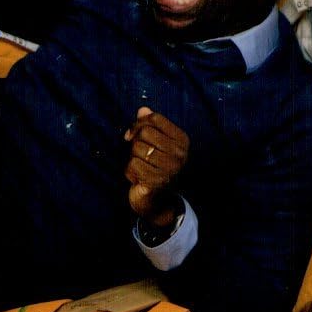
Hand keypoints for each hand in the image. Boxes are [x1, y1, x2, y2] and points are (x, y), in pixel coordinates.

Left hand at [123, 107, 189, 227]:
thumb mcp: (156, 144)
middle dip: (134, 143)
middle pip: (144, 133)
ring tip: (141, 167)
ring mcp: (170, 168)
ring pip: (136, 149)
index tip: (134, 135)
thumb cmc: (155, 168)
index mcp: (182, 140)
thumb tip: (142, 110)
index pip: (155, 118)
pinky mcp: (157, 181)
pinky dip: (129, 171)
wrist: (158, 201)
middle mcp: (179, 153)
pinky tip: (138, 178)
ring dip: (132, 159)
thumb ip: (150, 126)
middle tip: (137, 154)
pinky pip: (132, 165)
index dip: (139, 124)